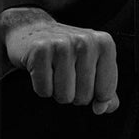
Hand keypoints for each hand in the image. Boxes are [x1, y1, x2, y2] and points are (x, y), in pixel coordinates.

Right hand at [1, 7, 119, 114]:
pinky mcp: (40, 51)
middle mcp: (86, 41)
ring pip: (64, 96)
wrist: (32, 30)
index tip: (86, 81)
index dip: (95, 97)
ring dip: (57, 91)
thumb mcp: (93, 66)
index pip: (106, 91)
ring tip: (55, 72)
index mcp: (104, 44)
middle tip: (66, 74)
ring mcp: (63, 45)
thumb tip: (102, 109)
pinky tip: (42, 69)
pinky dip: (41, 87)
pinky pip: (44, 91)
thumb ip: (105, 90)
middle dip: (74, 93)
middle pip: (84, 97)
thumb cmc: (67, 52)